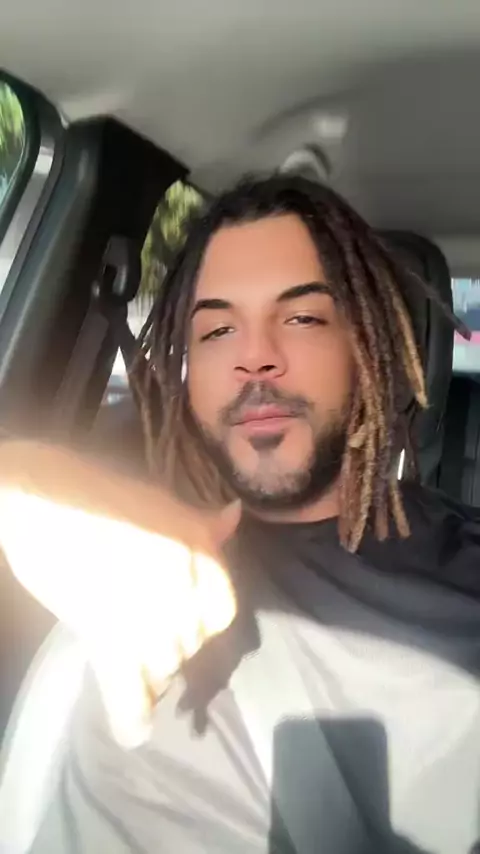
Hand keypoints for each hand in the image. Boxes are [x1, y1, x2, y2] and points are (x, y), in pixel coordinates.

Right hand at [0, 441, 239, 747]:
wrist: (47, 500)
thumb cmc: (103, 495)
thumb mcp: (161, 503)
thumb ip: (200, 523)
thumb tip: (233, 516)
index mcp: (201, 554)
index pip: (222, 612)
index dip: (203, 619)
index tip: (186, 619)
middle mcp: (185, 589)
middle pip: (191, 642)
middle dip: (173, 642)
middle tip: (141, 630)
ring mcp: (149, 619)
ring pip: (166, 667)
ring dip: (153, 671)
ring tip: (133, 661)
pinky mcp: (108, 641)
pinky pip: (129, 691)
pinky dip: (133, 715)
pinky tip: (136, 731)